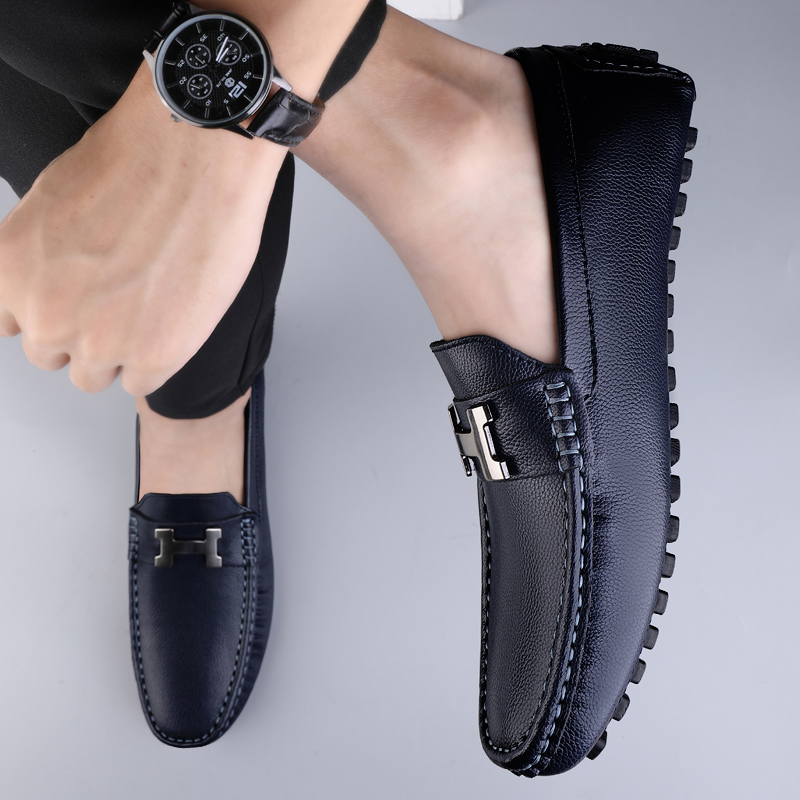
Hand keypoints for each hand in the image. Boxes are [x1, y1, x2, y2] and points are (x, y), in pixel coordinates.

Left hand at [0, 60, 285, 396]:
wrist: (194, 153)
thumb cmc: (134, 161)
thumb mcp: (50, 203)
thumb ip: (40, 259)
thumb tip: (55, 282)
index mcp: (10, 272)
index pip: (11, 324)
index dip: (50, 313)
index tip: (76, 304)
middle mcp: (45, 314)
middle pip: (53, 354)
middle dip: (84, 333)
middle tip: (121, 301)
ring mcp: (99, 341)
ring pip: (95, 375)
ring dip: (118, 351)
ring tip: (150, 309)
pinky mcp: (153, 355)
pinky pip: (142, 383)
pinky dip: (157, 358)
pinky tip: (173, 318)